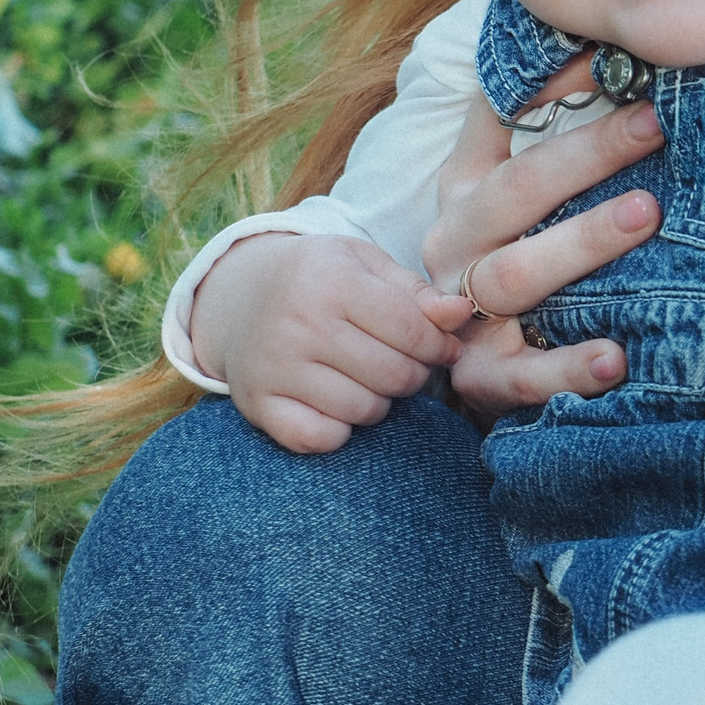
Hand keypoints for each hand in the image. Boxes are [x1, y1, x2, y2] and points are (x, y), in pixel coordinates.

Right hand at [192, 232, 475, 454]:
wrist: (242, 295)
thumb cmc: (322, 278)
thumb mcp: (367, 266)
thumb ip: (416, 292)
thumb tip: (462, 313)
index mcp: (330, 281)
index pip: (411, 330)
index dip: (439, 345)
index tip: (444, 348)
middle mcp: (297, 325)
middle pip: (392, 374)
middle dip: (413, 374)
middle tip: (407, 364)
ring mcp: (273, 368)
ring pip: (362, 410)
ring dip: (380, 402)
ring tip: (371, 379)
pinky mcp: (257, 405)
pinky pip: (320, 439)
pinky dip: (340, 430)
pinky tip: (339, 403)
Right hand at [419, 59, 665, 427]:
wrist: (442, 359)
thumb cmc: (508, 252)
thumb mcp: (505, 178)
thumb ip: (535, 112)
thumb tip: (594, 44)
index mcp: (466, 188)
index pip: (498, 119)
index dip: (550, 84)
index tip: (615, 57)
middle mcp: (457, 245)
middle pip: (516, 192)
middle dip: (587, 155)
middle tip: (655, 124)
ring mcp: (461, 312)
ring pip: (517, 276)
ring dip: (582, 243)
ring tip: (648, 213)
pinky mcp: (480, 377)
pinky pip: (522, 376)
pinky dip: (569, 369)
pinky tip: (617, 357)